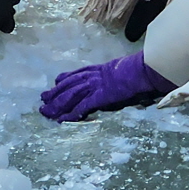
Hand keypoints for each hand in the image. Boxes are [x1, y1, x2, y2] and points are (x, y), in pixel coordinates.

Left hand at [39, 52, 175, 121]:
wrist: (146, 70)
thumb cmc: (141, 71)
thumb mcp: (126, 71)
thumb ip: (119, 77)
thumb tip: (120, 82)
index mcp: (101, 69)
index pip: (79, 73)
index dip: (65, 79)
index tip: (56, 82)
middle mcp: (95, 76)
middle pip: (69, 84)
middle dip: (55, 93)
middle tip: (42, 100)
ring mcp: (97, 86)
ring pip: (71, 95)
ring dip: (57, 104)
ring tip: (45, 111)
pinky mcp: (100, 96)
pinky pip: (83, 106)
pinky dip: (72, 113)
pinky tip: (62, 120)